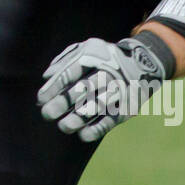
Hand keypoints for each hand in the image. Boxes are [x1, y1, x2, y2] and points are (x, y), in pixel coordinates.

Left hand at [36, 36, 168, 141]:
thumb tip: (45, 78)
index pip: (70, 72)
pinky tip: (82, 135)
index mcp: (94, 57)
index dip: (54, 87)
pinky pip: (111, 120)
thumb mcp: (87, 49)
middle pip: (83, 89)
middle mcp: (108, 72)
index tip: (41, 99)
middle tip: (47, 114)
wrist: (144, 63)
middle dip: (63, 102)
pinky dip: (97, 129)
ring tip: (63, 126)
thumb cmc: (104, 57)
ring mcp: (120, 90)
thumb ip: (64, 60)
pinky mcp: (128, 107)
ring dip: (79, 118)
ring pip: (98, 106)